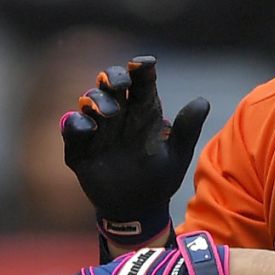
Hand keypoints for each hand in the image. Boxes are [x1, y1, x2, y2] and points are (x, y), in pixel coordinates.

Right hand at [61, 55, 209, 243]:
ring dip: (96, 99)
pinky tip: (89, 127)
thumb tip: (202, 101)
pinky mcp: (80, 147)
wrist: (139, 210)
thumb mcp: (177, 156)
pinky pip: (72, 127)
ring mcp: (98, 129)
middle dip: (113, 77)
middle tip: (120, 84)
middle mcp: (118, 114)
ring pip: (90, 100)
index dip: (141, 68)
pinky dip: (76, 123)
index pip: (140, 81)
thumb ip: (187, 128)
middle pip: (111, 83)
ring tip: (109, 112)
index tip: (146, 64)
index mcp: (143, 111)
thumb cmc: (160, 179)